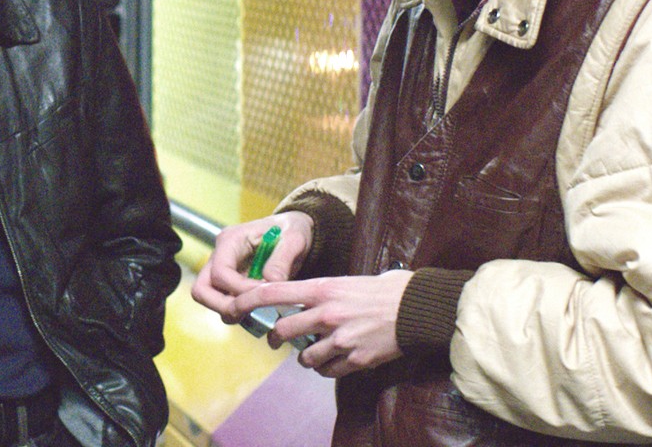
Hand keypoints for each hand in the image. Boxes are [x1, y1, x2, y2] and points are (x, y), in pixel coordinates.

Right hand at [190, 211, 313, 320]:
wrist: (292, 230)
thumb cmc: (292, 229)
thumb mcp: (294, 238)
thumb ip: (282, 259)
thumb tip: (271, 282)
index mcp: (231, 240)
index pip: (220, 272)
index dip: (240, 289)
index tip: (264, 294)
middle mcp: (220, 255)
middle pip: (202, 289)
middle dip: (224, 306)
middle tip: (250, 312)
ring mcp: (222, 269)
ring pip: (208, 298)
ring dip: (229, 310)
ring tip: (256, 312)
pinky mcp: (229, 281)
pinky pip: (223, 301)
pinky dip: (237, 310)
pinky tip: (258, 309)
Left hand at [226, 270, 413, 377]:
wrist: (416, 308)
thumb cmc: (382, 290)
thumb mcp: (345, 281)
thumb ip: (319, 293)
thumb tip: (296, 301)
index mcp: (322, 289)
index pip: (272, 292)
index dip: (246, 300)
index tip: (234, 306)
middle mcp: (326, 314)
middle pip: (281, 331)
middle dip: (275, 337)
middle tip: (276, 338)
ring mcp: (340, 338)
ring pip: (303, 356)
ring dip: (303, 356)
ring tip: (313, 350)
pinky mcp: (355, 358)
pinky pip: (327, 370)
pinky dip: (326, 368)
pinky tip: (333, 359)